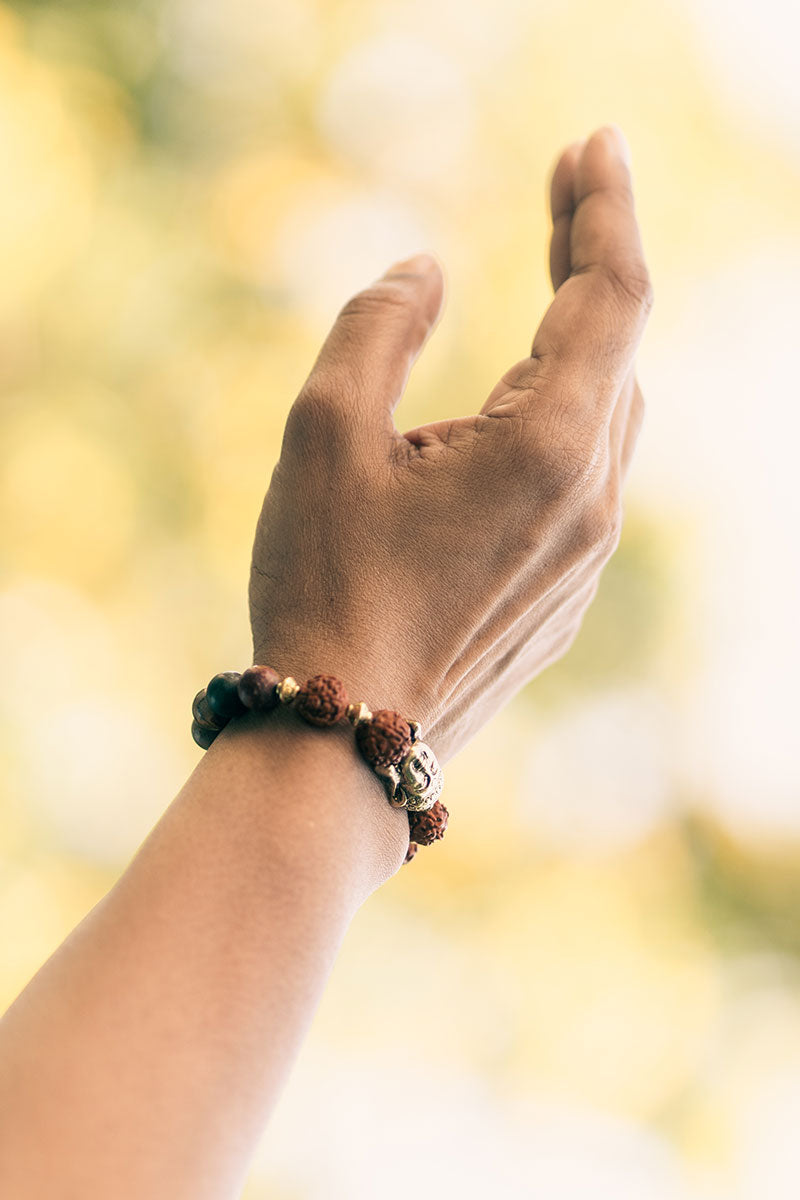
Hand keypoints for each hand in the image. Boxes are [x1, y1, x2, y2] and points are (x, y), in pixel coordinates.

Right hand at [249, 125, 652, 762]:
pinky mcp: (566, 595)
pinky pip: (584, 478)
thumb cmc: (326, 588)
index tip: (592, 143)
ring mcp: (587, 556)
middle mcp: (592, 500)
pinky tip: (515, 413)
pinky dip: (563, 416)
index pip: (612, 294)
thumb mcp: (323, 433)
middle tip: (561, 188)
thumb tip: (426, 267)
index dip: (605, 207)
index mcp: (548, 447)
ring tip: (544, 281)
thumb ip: (378, 326)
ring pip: (607, 415)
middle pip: (619, 348)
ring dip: (579, 341)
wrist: (346, 742)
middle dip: (592, 259)